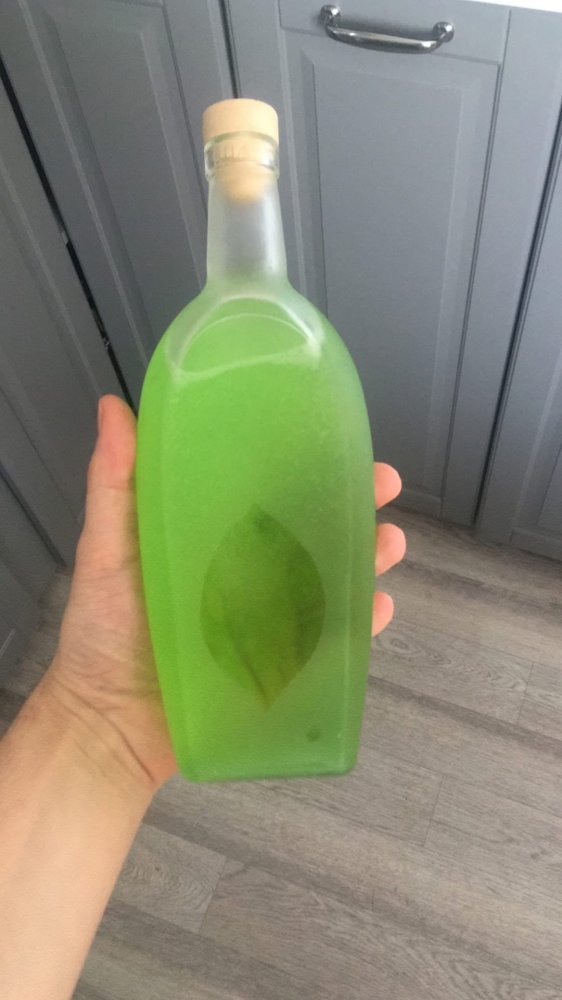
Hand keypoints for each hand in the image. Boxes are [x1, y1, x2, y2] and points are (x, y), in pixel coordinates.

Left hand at [48, 396, 403, 789]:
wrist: (108, 724)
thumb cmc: (104, 630)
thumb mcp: (108, 548)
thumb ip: (114, 483)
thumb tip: (113, 406)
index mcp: (212, 536)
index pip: (268, 488)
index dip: (306, 461)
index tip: (338, 438)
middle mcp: (248, 572)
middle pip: (312, 529)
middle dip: (355, 504)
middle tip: (384, 488)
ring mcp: (269, 620)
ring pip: (331, 579)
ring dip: (368, 557)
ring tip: (389, 545)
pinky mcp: (282, 666)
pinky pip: (332, 641)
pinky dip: (362, 624)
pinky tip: (378, 607)